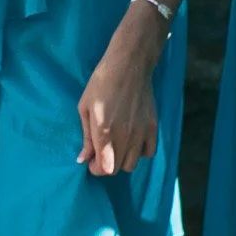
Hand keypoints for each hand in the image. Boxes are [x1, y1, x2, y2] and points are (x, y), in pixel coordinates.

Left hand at [75, 7, 166, 177]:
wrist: (129, 66)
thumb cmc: (101, 84)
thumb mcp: (85, 108)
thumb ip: (86, 137)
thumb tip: (83, 159)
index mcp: (104, 132)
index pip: (105, 168)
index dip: (96, 169)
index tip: (91, 162)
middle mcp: (125, 136)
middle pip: (118, 168)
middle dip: (107, 165)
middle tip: (101, 153)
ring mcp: (141, 133)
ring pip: (133, 164)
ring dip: (122, 160)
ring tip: (116, 147)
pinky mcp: (153, 127)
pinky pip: (148, 152)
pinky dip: (139, 152)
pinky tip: (132, 141)